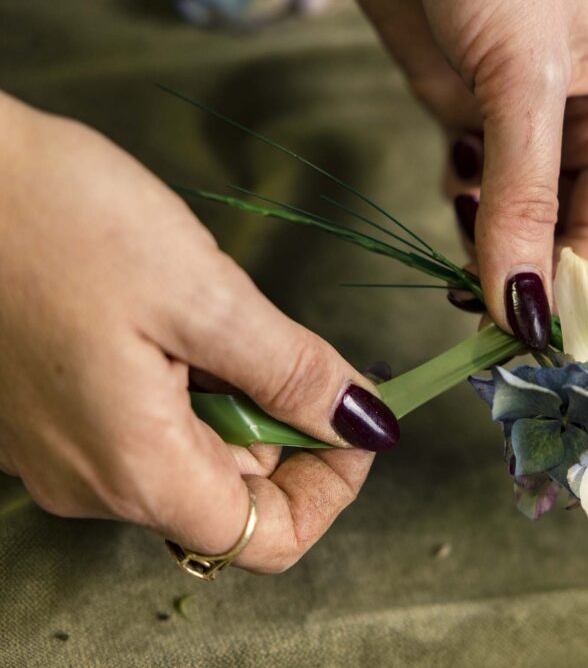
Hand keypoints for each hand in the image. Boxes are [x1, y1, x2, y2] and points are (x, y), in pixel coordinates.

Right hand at [0, 93, 397, 573]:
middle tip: (274, 338)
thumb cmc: (60, 221)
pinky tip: (164, 315)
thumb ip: (293, 374)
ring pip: (194, 450)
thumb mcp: (206, 298)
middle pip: (235, 490)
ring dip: (233, 392)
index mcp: (135, 471)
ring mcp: (63, 451)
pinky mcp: (51, 414)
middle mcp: (92, 483)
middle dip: (281, 421)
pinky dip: (186, 379)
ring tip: (202, 312)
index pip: (267, 538)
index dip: (329, 488)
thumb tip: (365, 426)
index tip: (354, 420)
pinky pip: (146, 422)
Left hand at [353, 0, 587, 346]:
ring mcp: (528, 128)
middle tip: (483, 316)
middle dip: (528, 274)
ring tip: (463, 266)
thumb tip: (523, 306)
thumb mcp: (524, 82)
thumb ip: (525, 195)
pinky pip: (477, 194)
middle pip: (566, 235)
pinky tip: (456, 189)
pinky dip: (463, 210)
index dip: (575, 288)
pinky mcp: (473, 119)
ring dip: (491, 248)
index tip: (531, 336)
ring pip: (519, 222)